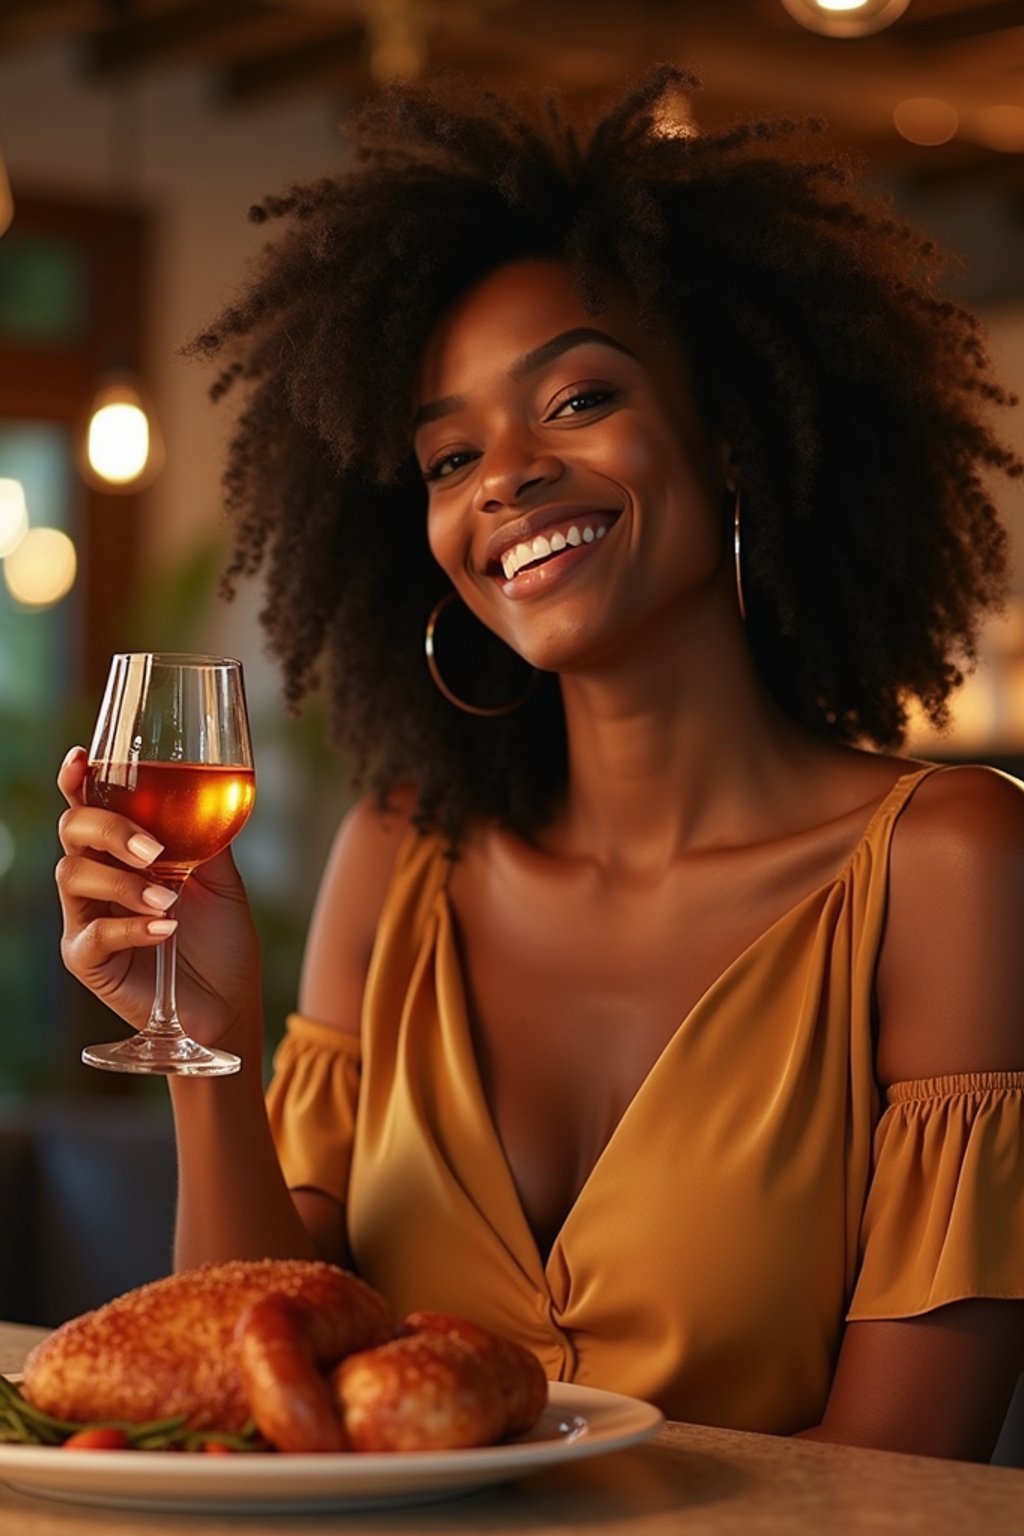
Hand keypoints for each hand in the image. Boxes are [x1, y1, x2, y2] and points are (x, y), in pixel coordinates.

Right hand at [55, 746, 262, 1053]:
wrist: (231, 1002)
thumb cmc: (222, 941)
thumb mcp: (221, 880)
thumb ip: (205, 838)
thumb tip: (204, 795)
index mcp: (122, 852)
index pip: (89, 807)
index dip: (77, 781)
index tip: (82, 758)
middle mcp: (97, 878)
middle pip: (72, 830)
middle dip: (109, 827)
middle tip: (154, 849)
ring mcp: (86, 918)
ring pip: (72, 875)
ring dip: (124, 882)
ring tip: (169, 899)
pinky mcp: (87, 961)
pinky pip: (91, 935)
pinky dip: (131, 927)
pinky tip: (166, 929)